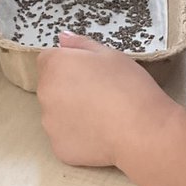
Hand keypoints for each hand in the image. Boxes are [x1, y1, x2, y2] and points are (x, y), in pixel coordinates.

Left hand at [36, 33, 171, 167]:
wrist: (142, 131)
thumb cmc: (129, 87)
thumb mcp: (110, 55)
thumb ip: (81, 44)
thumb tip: (62, 38)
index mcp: (55, 66)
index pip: (48, 60)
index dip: (69, 64)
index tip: (89, 73)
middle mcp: (44, 94)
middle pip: (51, 87)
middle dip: (68, 88)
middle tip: (99, 94)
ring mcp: (49, 124)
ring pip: (56, 113)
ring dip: (71, 112)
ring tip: (102, 116)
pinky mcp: (58, 148)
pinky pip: (65, 137)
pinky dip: (78, 136)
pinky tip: (100, 134)